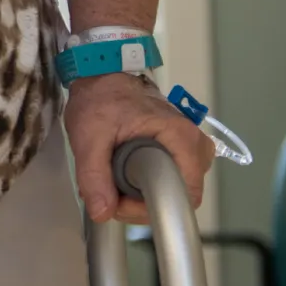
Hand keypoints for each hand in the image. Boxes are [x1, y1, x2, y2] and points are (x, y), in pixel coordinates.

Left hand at [64, 71, 212, 224]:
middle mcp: (196, 146)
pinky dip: (145, 184)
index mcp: (182, 139)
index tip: (118, 200)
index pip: (182, 196)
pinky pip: (170, 180)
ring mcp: (192, 149)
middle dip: (140, 202)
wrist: (105, 73)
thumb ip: (94, 175)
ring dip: (140, 194)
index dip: (147, 207)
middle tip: (109, 189)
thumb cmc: (102, 97)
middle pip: (178, 196)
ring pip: (173, 191)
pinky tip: (122, 174)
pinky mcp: (182, 151)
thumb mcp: (89, 136)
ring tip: (112, 178)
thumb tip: (102, 212)